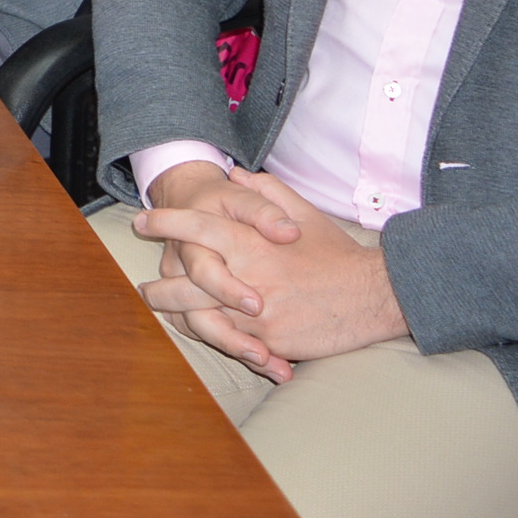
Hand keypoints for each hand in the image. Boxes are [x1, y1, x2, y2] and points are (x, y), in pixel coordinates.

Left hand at [135, 163, 403, 376]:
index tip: (143, 220)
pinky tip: (193, 333)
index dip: (167, 222)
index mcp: (252, 242)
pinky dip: (207, 338)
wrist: (374, 295)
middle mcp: (248, 276)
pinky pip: (227, 342)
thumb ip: (264, 193)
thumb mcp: (303, 212)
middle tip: (143, 286)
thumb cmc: (335, 252)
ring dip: (174, 314)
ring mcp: (256, 313)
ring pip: (199, 316)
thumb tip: (236, 175)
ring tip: (162, 312)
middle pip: (186, 280)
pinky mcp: (268, 341)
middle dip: (159, 284)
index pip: (198, 227)